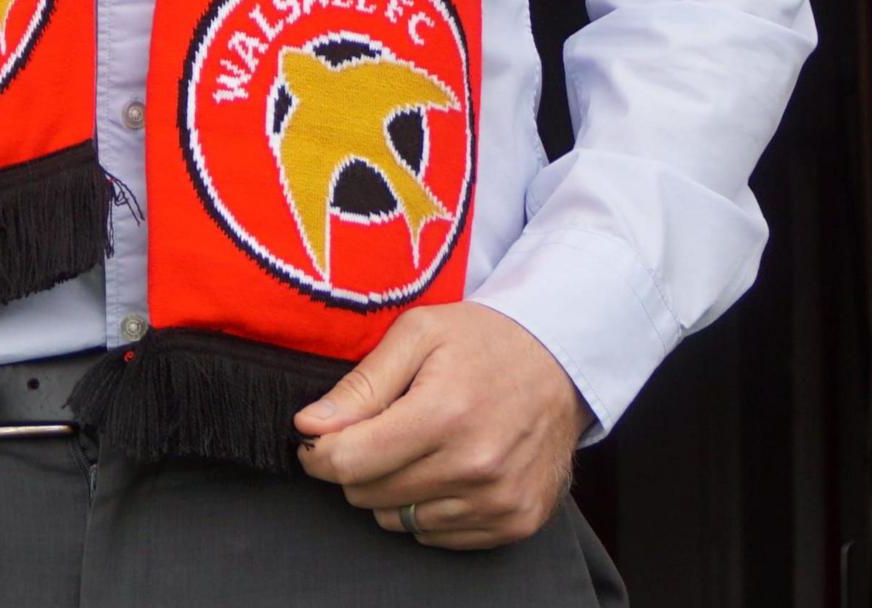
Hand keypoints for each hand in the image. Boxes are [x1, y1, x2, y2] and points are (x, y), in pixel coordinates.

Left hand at [293, 304, 587, 549]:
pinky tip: (447, 469)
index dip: (320, 452)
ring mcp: (499, 500)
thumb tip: (309, 426)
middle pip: (368, 496)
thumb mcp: (418, 335)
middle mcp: (475, 465)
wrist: (562, 362)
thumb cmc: (483, 342)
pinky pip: (436, 537)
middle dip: (359, 466)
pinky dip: (428, 508)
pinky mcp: (516, 521)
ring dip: (394, 489)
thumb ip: (361, 384)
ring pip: (399, 521)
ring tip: (420, 447)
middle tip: (380, 432)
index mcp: (445, 412)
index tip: (319, 438)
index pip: (349, 462)